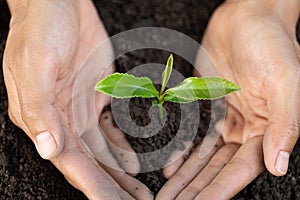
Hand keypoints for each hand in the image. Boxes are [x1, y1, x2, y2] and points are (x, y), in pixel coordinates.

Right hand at [3, 0, 151, 198]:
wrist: (59, 2)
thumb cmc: (41, 27)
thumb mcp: (35, 64)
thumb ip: (40, 108)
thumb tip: (47, 149)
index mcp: (42, 117)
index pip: (71, 162)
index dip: (93, 186)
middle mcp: (60, 119)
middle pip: (89, 163)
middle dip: (111, 187)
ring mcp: (79, 109)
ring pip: (102, 152)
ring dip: (119, 173)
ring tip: (139, 192)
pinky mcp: (95, 97)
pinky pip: (109, 130)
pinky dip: (121, 148)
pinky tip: (133, 162)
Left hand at [157, 0, 299, 198]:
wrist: (247, 15)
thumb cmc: (271, 41)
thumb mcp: (285, 80)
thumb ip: (285, 123)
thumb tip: (279, 164)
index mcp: (269, 128)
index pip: (241, 169)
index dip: (219, 190)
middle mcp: (248, 128)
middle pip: (218, 169)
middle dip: (196, 190)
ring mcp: (228, 118)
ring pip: (204, 157)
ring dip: (186, 177)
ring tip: (167, 195)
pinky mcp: (210, 105)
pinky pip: (196, 135)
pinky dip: (183, 152)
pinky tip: (170, 166)